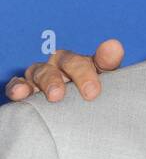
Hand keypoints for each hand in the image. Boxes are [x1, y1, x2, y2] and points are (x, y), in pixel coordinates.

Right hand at [5, 40, 124, 102]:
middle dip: (79, 75)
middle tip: (90, 94)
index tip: (105, 71)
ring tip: (56, 96)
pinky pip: (18, 84)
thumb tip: (115, 46)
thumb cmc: (90, 97)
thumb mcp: (106, 85)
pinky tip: (21, 93)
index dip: (100, 62)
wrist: (70, 113)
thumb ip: (109, 65)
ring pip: (42, 72)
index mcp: (85, 63)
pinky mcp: (25, 88)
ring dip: (49, 82)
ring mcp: (42, 75)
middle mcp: (62, 65)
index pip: (95, 58)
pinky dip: (18, 87)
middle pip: (68, 61)